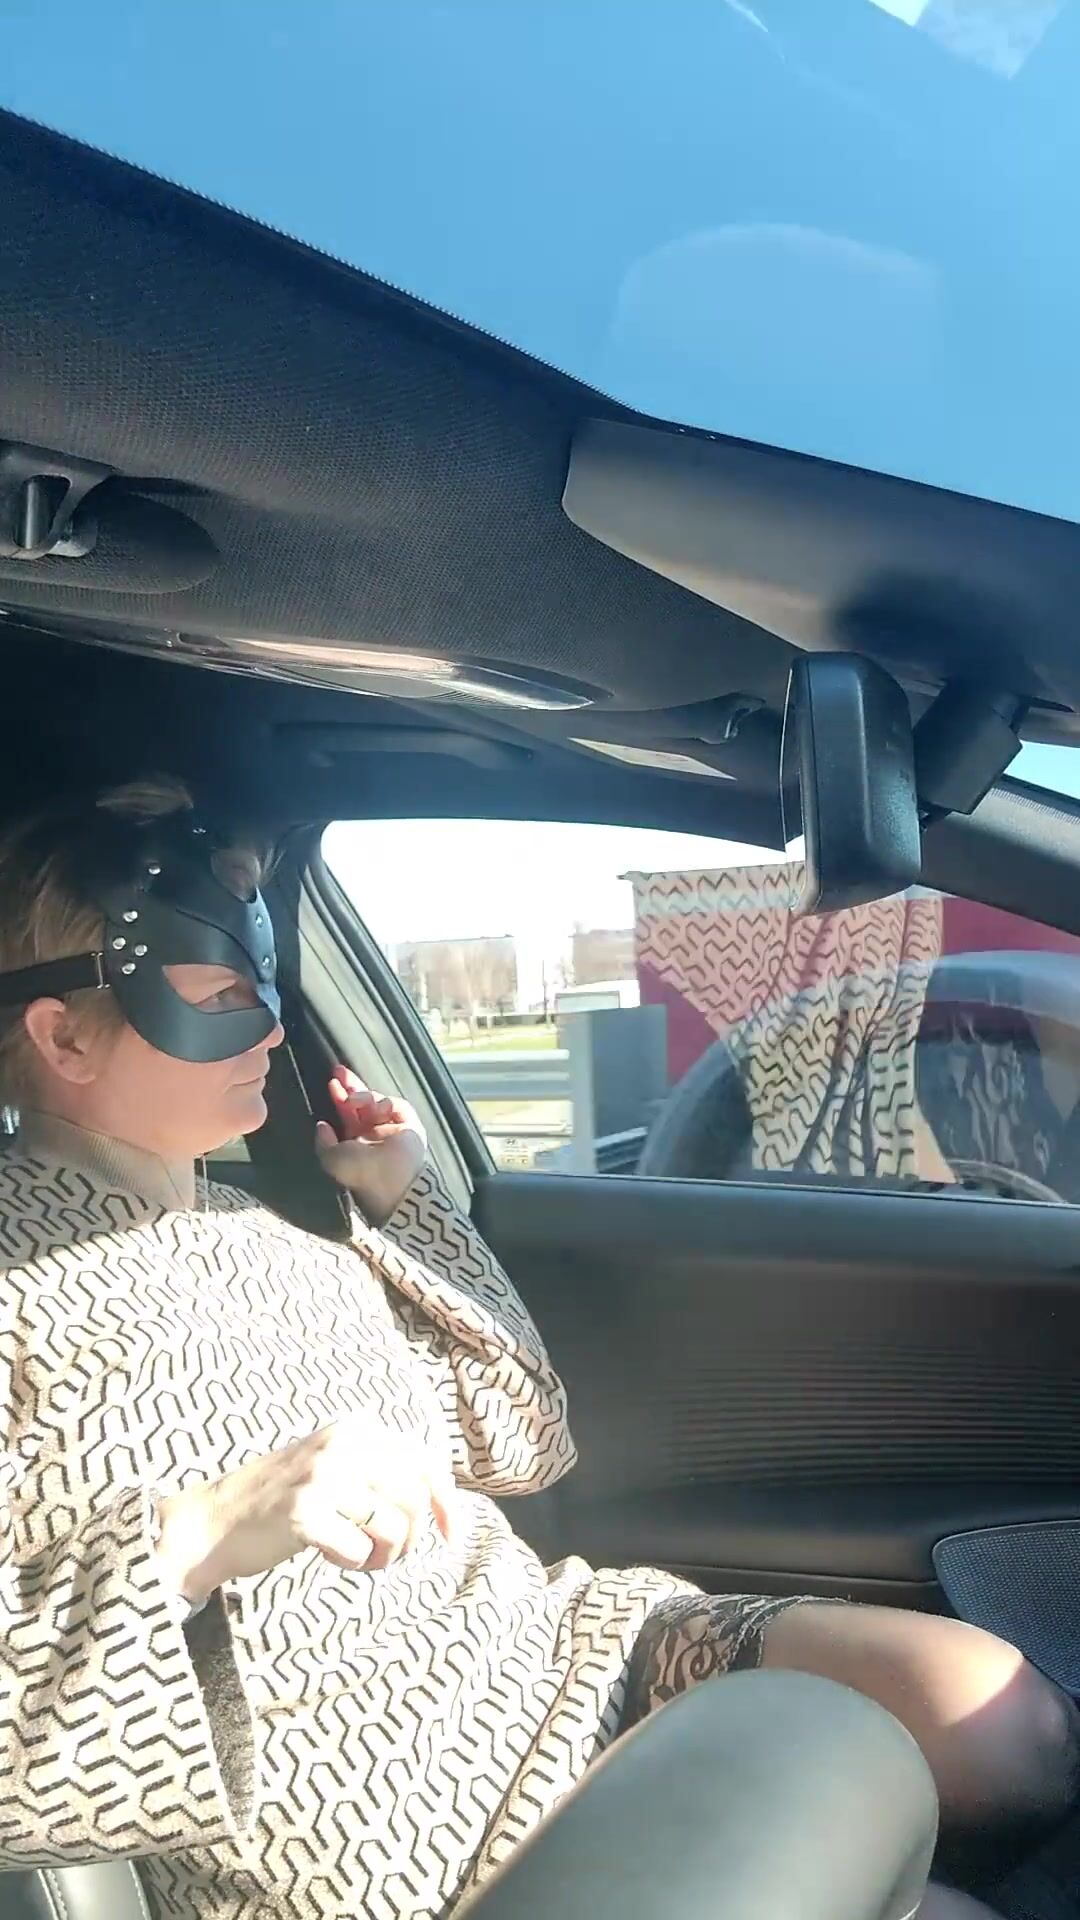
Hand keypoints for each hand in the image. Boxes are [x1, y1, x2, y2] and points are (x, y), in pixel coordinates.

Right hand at [155, 1415, 453, 1605]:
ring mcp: (322, 1475)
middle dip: (409, 1539)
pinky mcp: (305, 1512)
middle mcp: (343, 1443)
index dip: (447, 1503)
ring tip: (355, 1555)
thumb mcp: (336, 1466)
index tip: (453, 1538)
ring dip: (382, 1556)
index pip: (425, 1461)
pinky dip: (351, 1562)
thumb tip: (442, 1500)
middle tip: (382, 1555)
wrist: (214, 1521)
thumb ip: (381, 1470)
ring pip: (394, 1527)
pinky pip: (359, 1550)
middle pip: (414, 1498)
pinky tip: (326, 1553)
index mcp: (356, 1428)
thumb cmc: (284, 1502)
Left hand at [315, 1064, 426, 1223]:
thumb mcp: (331, 1159)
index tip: (331, 1083)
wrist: (393, 1180)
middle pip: (361, 1102)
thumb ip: (323, 1142)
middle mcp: (373, 1133)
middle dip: (351, 1085)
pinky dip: (385, 1103)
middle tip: (339, 1071)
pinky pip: (395, 1104)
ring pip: (376, 1100)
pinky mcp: (409, 1123)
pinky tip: (379, 1109)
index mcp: (355, 1143)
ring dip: (364, 1096)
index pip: (346, 1114)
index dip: (338, 1098)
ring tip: (354, 1101)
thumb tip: (321, 1125)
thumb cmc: (361, 1173)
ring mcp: (391, 1127)